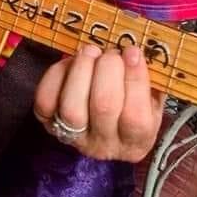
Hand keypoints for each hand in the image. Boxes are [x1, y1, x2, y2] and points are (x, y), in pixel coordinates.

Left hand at [34, 44, 163, 162]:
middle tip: (110, 52)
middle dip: (108, 69)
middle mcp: (104, 145)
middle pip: (103, 108)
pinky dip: (56, 76)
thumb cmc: (130, 104)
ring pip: (72, 108)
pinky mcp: (49, 123)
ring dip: (81, 71)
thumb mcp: (150, 98)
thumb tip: (134, 52)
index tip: (132, 51)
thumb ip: (149, 79)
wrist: (100, 124)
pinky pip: (45, 102)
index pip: (136, 117)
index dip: (135, 79)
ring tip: (90, 52)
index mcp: (135, 142)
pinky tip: (70, 63)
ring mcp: (73, 137)